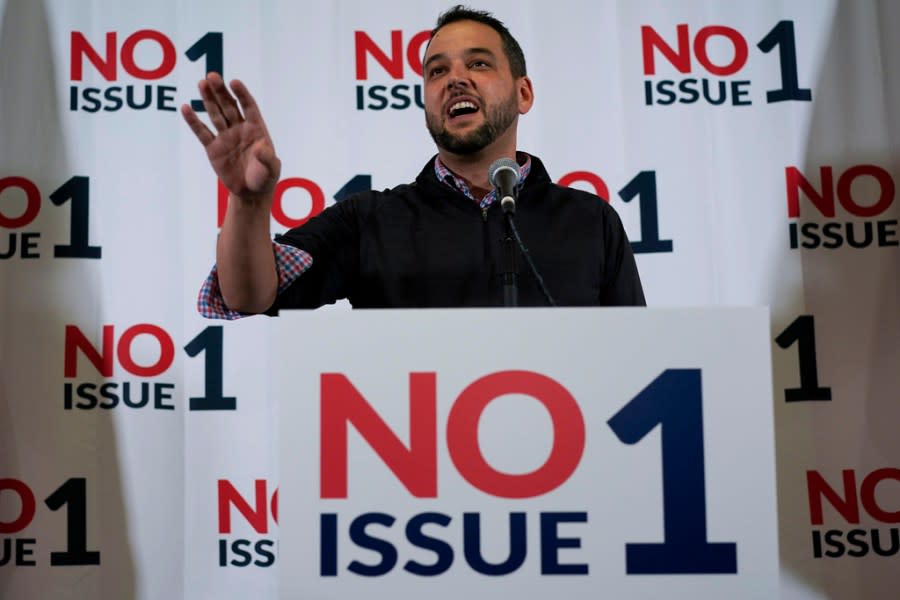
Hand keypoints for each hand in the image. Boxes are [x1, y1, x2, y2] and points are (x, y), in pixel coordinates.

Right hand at [181, 73, 280, 202]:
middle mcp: (240, 129)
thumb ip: (268, 158)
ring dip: (208, 99)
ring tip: (201, 83)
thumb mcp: (271, 170)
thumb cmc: (265, 178)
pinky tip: (186, 108)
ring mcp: (225, 137)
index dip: (242, 94)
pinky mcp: (213, 148)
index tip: (234, 82)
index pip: (249, 107)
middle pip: (229, 106)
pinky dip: (194, 121)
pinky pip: (202, 132)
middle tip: (212, 76)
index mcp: (256, 129)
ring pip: (215, 114)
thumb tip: (262, 147)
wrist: (250, 192)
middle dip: (221, 91)